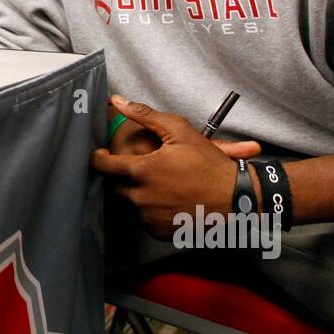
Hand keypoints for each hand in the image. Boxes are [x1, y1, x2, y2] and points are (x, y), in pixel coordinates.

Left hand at [95, 95, 261, 238]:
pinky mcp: (157, 232)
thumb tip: (117, 101)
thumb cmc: (208, 163)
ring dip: (135, 192)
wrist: (234, 197)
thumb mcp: (179, 131)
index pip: (104, 166)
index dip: (99, 159)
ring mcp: (148, 217)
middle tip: (137, 168)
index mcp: (141, 171)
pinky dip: (148, 209)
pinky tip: (164, 198)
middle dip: (121, 176)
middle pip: (115, 185)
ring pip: (128, 203)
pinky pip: (142, 219)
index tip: (101, 155)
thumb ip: (144, 114)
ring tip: (155, 183)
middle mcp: (140, 198)